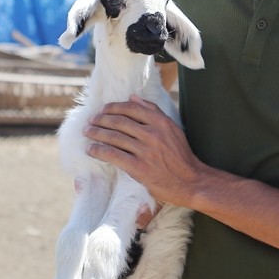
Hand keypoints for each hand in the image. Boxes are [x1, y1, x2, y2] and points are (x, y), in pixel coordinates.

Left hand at [84, 95, 205, 208]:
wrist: (190, 181)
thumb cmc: (181, 155)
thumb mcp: (172, 129)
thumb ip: (153, 111)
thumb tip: (133, 97)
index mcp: (160, 122)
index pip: (131, 108)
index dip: (113, 107)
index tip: (103, 110)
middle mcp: (152, 134)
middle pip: (119, 121)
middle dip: (101, 119)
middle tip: (91, 120)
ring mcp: (145, 151)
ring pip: (114, 137)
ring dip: (96, 133)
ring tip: (87, 132)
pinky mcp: (139, 168)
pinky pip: (114, 155)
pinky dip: (99, 151)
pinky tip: (91, 149)